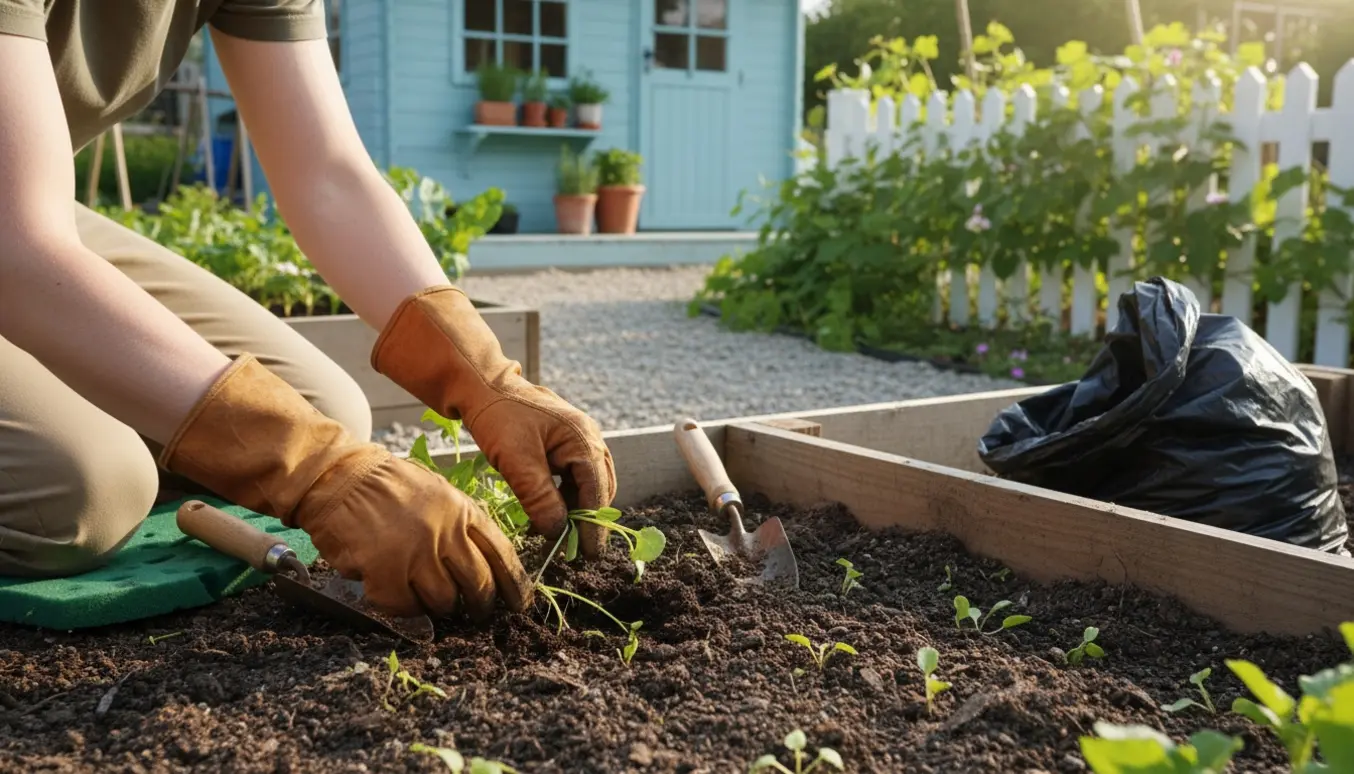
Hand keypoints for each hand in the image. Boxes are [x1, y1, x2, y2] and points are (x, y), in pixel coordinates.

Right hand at [159, 354, 532, 618]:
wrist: (338, 477)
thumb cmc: (387, 487)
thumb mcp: (438, 492)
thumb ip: (462, 524)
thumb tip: (485, 564)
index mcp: (463, 511)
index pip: (502, 555)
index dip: (514, 585)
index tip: (519, 603)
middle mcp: (445, 532)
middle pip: (477, 585)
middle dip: (479, 605)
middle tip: (473, 612)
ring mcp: (415, 553)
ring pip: (443, 602)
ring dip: (437, 606)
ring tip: (424, 596)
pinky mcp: (385, 572)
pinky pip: (404, 608)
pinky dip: (401, 608)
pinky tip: (393, 594)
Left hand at [372, 286, 616, 557]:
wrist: (483, 386)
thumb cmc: (499, 419)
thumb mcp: (517, 463)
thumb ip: (541, 499)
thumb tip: (558, 532)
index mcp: (583, 440)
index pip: (598, 493)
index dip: (593, 527)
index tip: (590, 554)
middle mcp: (589, 438)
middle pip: (599, 489)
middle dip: (586, 518)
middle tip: (569, 548)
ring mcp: (580, 437)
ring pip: (587, 483)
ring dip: (573, 508)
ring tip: (552, 532)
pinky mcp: (566, 440)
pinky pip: (574, 474)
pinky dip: (564, 495)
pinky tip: (544, 509)